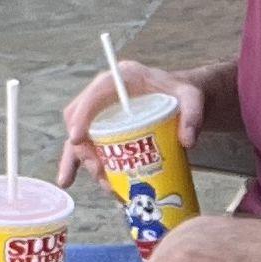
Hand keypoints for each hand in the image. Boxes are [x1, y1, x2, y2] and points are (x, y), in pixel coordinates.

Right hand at [57, 62, 207, 187]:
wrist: (178, 97)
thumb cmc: (181, 94)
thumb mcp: (192, 99)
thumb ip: (193, 115)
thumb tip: (187, 141)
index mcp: (122, 78)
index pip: (95, 94)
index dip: (82, 115)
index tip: (78, 139)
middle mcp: (104, 93)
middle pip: (79, 118)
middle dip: (84, 147)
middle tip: (101, 171)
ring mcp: (100, 110)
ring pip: (78, 135)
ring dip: (81, 160)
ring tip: (102, 183)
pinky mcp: (101, 127)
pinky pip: (83, 144)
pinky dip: (74, 163)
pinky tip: (67, 181)